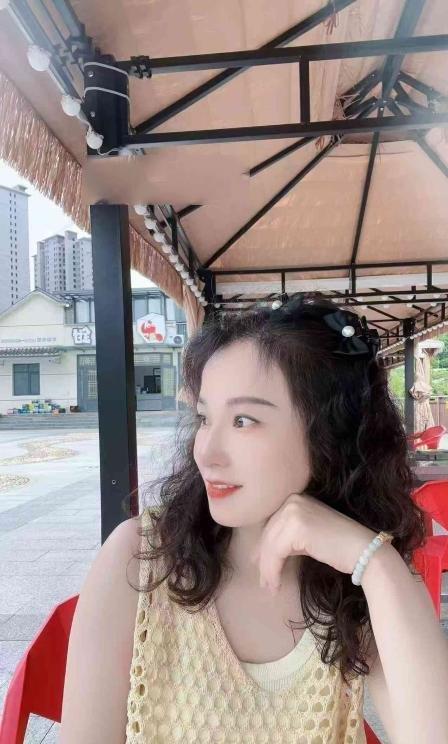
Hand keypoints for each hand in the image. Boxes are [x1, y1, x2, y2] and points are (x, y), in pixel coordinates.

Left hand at [249, 492, 376, 594]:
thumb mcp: (310, 534)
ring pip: (270, 545)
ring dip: (267, 569)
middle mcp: (293, 500)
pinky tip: (275, 584)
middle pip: (269, 534)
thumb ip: (289, 536)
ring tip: (269, 587)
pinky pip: (275, 552)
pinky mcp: (296, 527)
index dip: (264, 547)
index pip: (272, 525)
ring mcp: (294, 511)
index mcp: (295, 498)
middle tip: (263, 581)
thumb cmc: (340, 546)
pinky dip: (272, 570)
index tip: (260, 565)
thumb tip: (262, 552)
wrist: (364, 551)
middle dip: (264, 560)